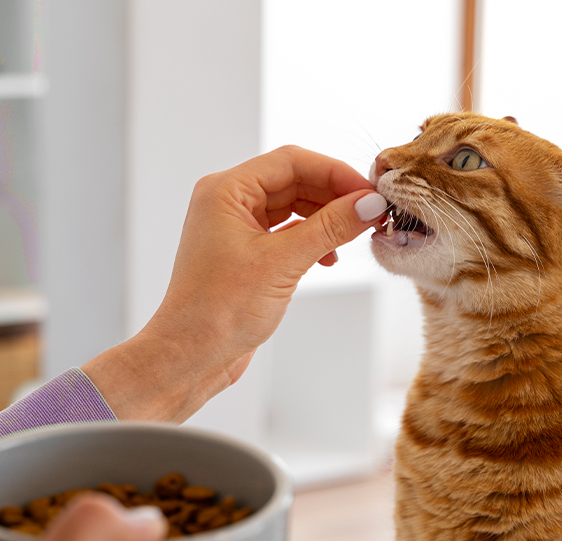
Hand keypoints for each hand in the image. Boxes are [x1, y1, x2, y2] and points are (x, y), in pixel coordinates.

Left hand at [82, 146, 387, 422]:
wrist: (191, 356)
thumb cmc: (219, 311)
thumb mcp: (282, 264)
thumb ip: (329, 228)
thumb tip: (369, 204)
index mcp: (226, 191)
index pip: (291, 161)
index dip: (335, 173)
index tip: (370, 192)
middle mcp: (229, 203)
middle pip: (294, 182)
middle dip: (334, 197)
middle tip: (370, 215)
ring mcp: (236, 229)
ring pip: (293, 209)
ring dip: (325, 220)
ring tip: (353, 238)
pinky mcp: (246, 255)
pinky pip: (286, 234)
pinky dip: (311, 241)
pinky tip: (328, 259)